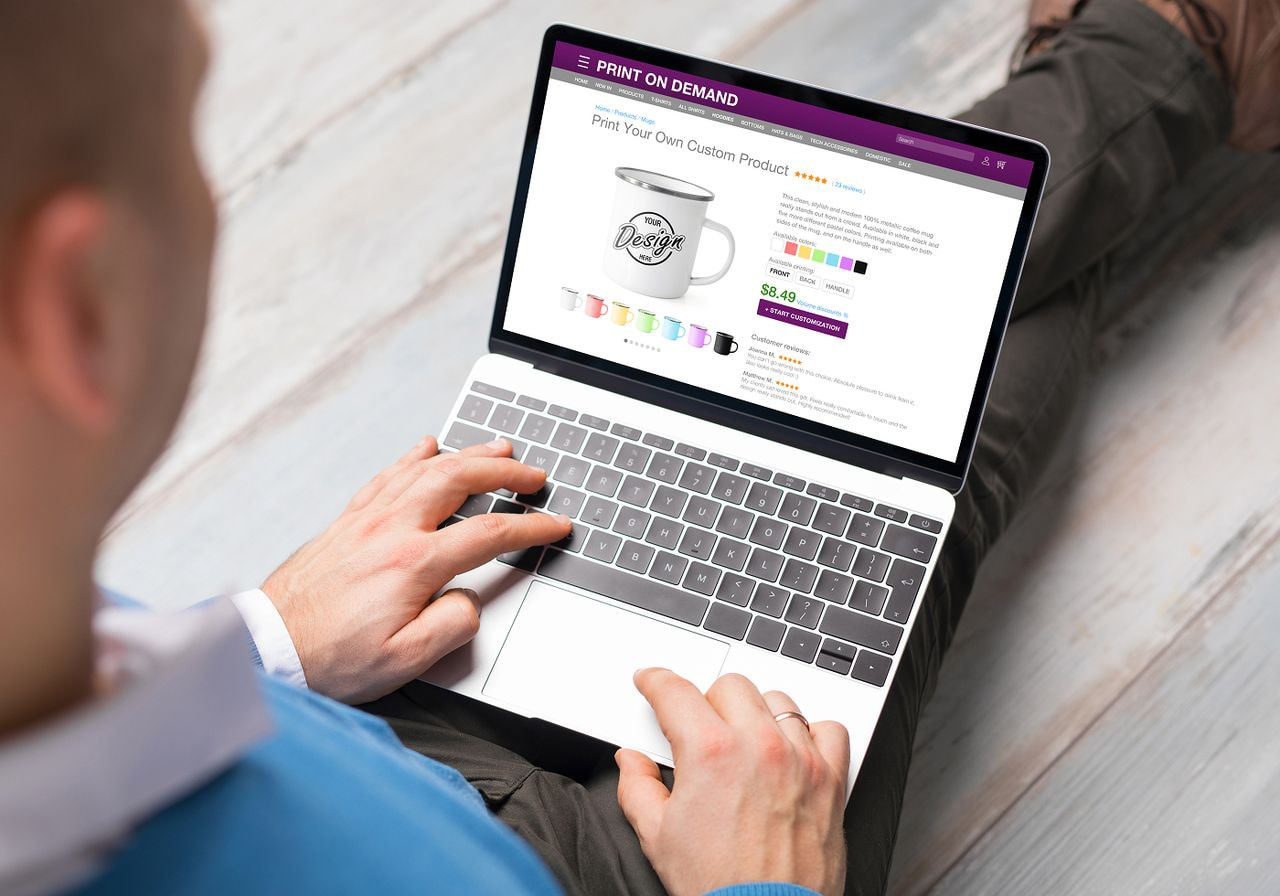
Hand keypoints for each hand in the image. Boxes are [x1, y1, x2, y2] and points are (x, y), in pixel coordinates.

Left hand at [261, 435, 569, 703]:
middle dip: (504, 472)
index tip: (554, 524)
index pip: (488, 534)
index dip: (530, 527)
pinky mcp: (345, 524)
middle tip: (533, 474)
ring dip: (466, 455)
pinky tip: (424, 447)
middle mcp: (389, 531)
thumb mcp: (405, 661)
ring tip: (496, 449)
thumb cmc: (329, 658)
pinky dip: (412, 458)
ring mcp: (365, 522)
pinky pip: (386, 477)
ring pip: (425, 470)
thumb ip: (451, 626)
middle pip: (458, 480)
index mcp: (412, 564)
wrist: (267, 648)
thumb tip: (471, 600)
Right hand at [616, 669, 849, 895]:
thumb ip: (638, 787)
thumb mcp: (657, 836)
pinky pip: (828, 729)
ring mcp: (799, 759)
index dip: (656, 681)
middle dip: (708, 700)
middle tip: (700, 727)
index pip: (676, 691)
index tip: (652, 681)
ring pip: (778, 701)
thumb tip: (632, 762)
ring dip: (757, 714)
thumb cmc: (717, 886)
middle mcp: (758, 745)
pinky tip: (794, 750)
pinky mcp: (830, 779)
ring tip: (746, 741)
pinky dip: (811, 733)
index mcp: (710, 752)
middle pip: (730, 685)